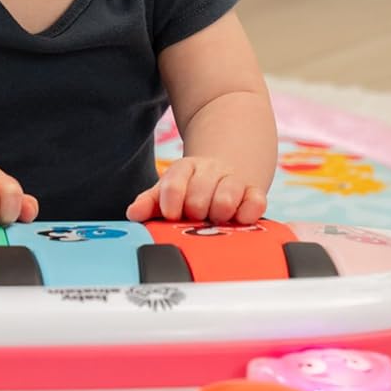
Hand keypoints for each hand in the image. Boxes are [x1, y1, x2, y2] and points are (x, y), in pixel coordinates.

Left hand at [126, 157, 266, 224]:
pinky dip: (247, 214)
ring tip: (215, 220)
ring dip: (219, 214)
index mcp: (183, 170)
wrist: (224, 171)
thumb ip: (149, 203)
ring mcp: (233, 180)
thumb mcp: (166, 193)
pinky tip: (239, 220)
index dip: (171, 204)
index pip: (173, 184)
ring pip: (227, 198)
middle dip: (195, 212)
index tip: (172, 215)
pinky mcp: (255, 192)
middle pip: (199, 195)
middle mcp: (209, 171)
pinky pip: (255, 202)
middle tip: (195, 219)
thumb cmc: (190, 190)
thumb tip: (134, 213)